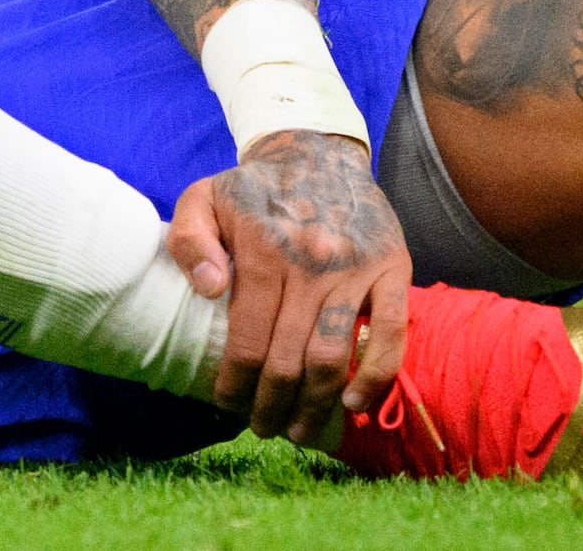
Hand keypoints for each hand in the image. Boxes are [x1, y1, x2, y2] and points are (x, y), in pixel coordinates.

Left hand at [164, 129, 410, 446]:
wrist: (317, 153)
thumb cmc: (253, 189)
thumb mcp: (203, 198)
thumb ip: (190, 240)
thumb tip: (209, 291)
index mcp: (263, 251)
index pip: (248, 339)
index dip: (235, 383)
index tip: (226, 403)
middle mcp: (311, 263)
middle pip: (288, 359)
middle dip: (271, 406)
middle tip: (262, 427)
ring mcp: (355, 269)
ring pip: (334, 356)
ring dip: (316, 405)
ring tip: (297, 430)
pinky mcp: (392, 269)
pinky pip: (392, 333)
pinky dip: (376, 375)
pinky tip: (353, 403)